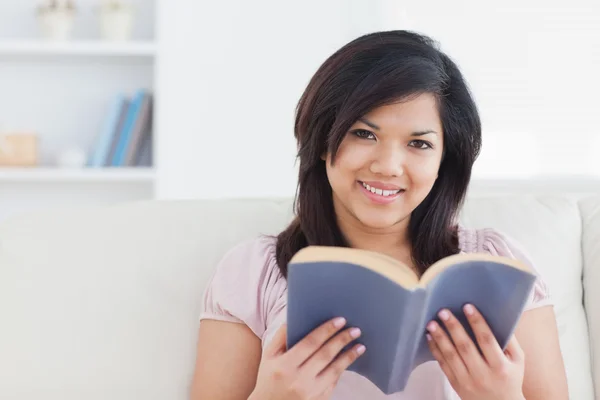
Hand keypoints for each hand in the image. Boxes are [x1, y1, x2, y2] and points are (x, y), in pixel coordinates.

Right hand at [249, 317, 365, 399]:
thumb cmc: (269, 378)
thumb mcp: (268, 356)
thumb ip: (280, 336)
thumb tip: (295, 316)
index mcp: (284, 366)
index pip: (310, 343)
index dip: (326, 330)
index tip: (340, 320)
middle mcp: (298, 380)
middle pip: (325, 355)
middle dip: (342, 340)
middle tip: (355, 329)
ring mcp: (310, 393)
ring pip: (334, 370)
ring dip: (349, 356)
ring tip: (360, 346)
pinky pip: (333, 382)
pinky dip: (342, 369)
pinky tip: (348, 360)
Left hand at [426, 304, 525, 399]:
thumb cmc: (509, 378)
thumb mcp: (517, 361)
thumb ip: (510, 340)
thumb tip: (498, 316)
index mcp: (500, 366)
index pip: (487, 340)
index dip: (477, 322)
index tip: (467, 306)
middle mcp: (483, 374)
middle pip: (465, 347)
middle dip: (453, 327)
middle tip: (443, 311)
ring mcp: (467, 380)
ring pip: (451, 356)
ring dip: (440, 337)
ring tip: (432, 323)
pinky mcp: (455, 384)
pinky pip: (443, 365)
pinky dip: (435, 350)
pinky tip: (429, 337)